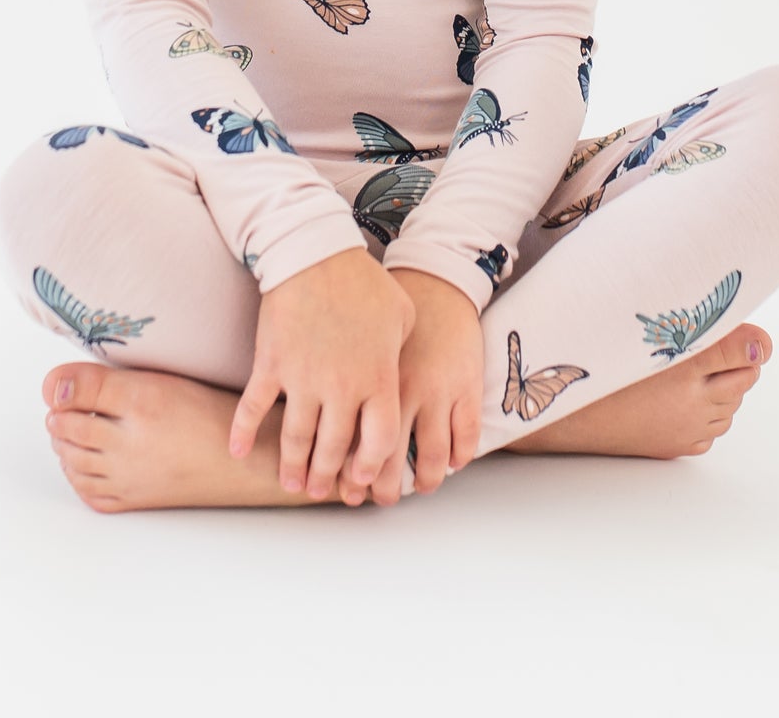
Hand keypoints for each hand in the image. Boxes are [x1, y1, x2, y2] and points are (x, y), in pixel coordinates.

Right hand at [229, 247, 415, 498]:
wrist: (314, 252)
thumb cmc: (361, 281)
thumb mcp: (402, 314)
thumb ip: (404, 350)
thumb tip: (402, 371)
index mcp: (378, 378)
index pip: (379, 442)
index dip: (370, 466)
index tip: (362, 476)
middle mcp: (341, 387)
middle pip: (334, 448)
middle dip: (327, 475)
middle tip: (319, 490)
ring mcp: (303, 379)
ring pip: (296, 439)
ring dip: (292, 466)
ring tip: (291, 483)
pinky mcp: (271, 365)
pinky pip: (253, 408)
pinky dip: (243, 433)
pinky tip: (238, 452)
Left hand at [352, 267, 483, 505]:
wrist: (432, 280)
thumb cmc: (383, 312)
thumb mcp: (352, 343)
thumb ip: (336, 381)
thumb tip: (311, 421)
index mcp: (368, 381)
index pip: (354, 445)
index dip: (351, 476)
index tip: (349, 491)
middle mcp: (403, 392)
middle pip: (390, 461)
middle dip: (384, 489)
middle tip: (382, 499)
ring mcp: (439, 390)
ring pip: (430, 458)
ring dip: (423, 481)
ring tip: (419, 486)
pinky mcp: (467, 384)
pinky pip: (466, 436)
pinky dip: (458, 457)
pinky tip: (450, 461)